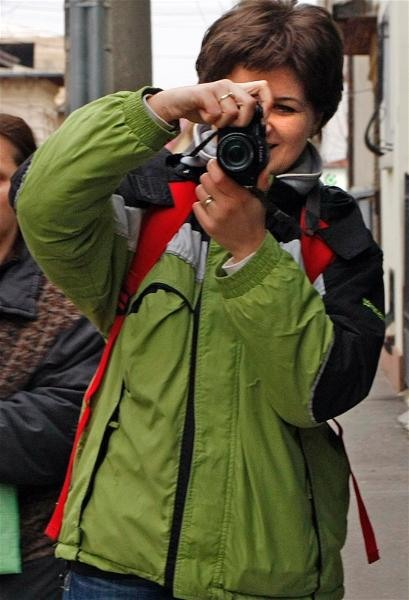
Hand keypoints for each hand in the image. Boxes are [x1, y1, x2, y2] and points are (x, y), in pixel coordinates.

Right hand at [147, 79, 272, 128]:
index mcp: (237, 90)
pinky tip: (203, 115)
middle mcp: (229, 85)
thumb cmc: (202, 110)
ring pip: (232, 111)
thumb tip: (264, 130)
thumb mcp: (224, 116)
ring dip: (222, 123)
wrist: (176, 104)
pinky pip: (215, 113)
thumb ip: (240, 120)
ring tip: (212, 119)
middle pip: (250, 104)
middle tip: (230, 125)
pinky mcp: (204, 92)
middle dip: (242, 122)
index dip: (267, 105)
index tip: (259, 121)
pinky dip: (209, 121)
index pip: (263, 88)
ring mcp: (217, 87)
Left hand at [193, 159, 265, 261]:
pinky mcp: (207, 225)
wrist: (249, 246)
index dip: (213, 166)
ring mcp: (214, 216)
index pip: (219, 176)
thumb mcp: (259, 200)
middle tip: (214, 179)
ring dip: (204, 189)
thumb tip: (261, 168)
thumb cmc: (254, 222)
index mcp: (239, 198)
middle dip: (209, 176)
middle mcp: (225, 206)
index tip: (214, 164)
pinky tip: (210, 205)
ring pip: (199, 191)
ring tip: (213, 194)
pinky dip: (200, 203)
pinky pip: (196, 205)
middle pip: (206, 180)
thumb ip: (259, 183)